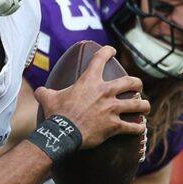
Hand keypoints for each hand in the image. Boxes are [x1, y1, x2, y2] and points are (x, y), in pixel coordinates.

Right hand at [34, 45, 150, 148]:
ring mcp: (112, 109)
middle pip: (131, 82)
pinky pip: (133, 126)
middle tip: (137, 85)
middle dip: (136, 83)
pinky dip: (138, 127)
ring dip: (143, 105)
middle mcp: (105, 92)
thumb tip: (38, 91)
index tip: (111, 50)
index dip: (108, 51)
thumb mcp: (48, 98)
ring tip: (144, 106)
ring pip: (137, 104)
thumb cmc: (56, 114)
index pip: (101, 59)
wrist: (63, 133)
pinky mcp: (115, 126)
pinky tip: (140, 127)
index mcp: (90, 81)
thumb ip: (45, 92)